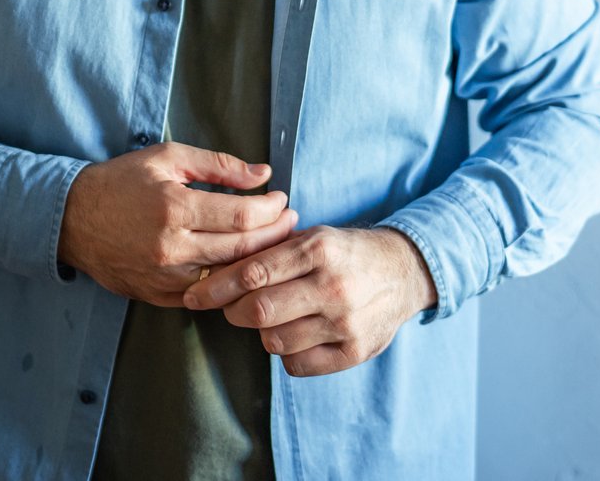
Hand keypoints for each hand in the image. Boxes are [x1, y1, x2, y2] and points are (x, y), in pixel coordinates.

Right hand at [58, 143, 298, 306]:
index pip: (241, 217)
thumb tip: (262, 174)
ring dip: (258, 261)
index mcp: (174, 208)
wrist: (73, 218)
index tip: (282, 199)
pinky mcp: (159, 296)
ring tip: (275, 243)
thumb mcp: (168, 158)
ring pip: (228, 277)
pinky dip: (229, 281)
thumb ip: (219, 165)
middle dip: (274, 235)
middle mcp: (171, 248)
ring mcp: (165, 278)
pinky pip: (207, 295)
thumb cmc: (122, 181)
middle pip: (241, 249)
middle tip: (291, 221)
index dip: (271, 210)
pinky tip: (244, 265)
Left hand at [182, 225, 436, 375]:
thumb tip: (218, 269)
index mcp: (318, 249)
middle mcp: (332, 286)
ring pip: (275, 341)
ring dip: (262, 332)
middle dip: (233, 311)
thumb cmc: (346, 252)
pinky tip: (295, 335)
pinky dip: (287, 353)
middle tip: (230, 308)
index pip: (253, 272)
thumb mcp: (314, 237)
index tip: (195, 295)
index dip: (217, 287)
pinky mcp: (354, 351)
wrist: (404, 271)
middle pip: (259, 311)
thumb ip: (272, 251)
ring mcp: (345, 322)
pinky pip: (298, 364)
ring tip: (270, 319)